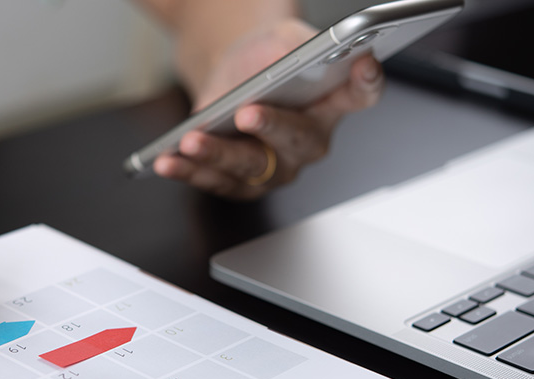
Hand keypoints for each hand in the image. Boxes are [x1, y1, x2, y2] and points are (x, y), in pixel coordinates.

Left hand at [154, 18, 384, 199]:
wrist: (232, 76)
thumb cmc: (264, 59)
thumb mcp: (279, 40)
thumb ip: (291, 49)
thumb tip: (284, 62)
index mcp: (334, 101)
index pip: (362, 93)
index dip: (366, 82)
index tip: (363, 65)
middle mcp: (311, 140)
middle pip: (299, 140)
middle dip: (272, 128)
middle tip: (247, 113)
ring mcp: (279, 168)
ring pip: (251, 168)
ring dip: (217, 155)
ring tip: (190, 141)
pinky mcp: (245, 183)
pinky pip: (217, 182)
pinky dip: (190, 171)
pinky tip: (167, 160)